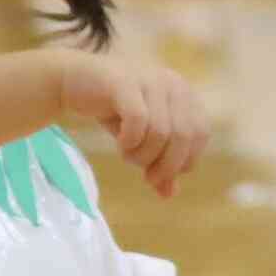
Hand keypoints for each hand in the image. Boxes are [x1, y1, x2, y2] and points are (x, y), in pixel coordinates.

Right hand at [56, 52, 210, 197]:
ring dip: (143, 154)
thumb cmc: (113, 111)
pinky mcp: (125, 83)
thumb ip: (158, 163)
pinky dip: (130, 141)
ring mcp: (149, 81)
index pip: (200, 134)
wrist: (75, 82)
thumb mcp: (141, 140)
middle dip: (165, 165)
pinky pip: (138, 121)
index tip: (159, 174)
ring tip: (127, 154)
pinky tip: (121, 143)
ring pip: (160, 132)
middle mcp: (172, 84)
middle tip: (147, 177)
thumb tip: (169, 194)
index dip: (183, 160)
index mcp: (184, 94)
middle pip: (183, 136)